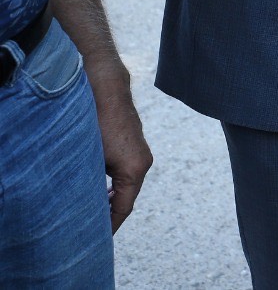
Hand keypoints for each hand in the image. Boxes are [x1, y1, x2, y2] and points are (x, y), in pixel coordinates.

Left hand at [84, 64, 151, 231]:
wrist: (106, 87)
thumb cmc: (95, 121)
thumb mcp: (89, 158)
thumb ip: (90, 184)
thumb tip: (83, 206)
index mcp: (135, 169)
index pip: (123, 208)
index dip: (109, 226)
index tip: (96, 239)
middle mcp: (143, 162)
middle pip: (126, 198)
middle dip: (108, 214)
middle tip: (90, 230)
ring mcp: (140, 152)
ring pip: (125, 185)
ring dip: (109, 198)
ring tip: (91, 212)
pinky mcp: (134, 144)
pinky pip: (125, 173)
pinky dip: (112, 185)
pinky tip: (97, 187)